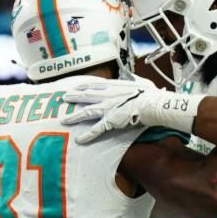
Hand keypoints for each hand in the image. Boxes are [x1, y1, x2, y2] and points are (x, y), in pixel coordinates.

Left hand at [61, 81, 203, 142]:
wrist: (152, 104)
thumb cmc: (151, 94)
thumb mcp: (142, 82)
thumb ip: (134, 80)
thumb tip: (133, 78)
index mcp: (114, 86)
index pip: (94, 85)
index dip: (83, 86)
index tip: (75, 86)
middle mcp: (108, 96)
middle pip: (86, 96)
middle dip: (73, 97)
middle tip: (64, 98)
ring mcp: (107, 108)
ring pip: (86, 112)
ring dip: (74, 116)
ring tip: (64, 120)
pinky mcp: (110, 121)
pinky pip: (96, 129)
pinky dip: (87, 135)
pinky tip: (79, 139)